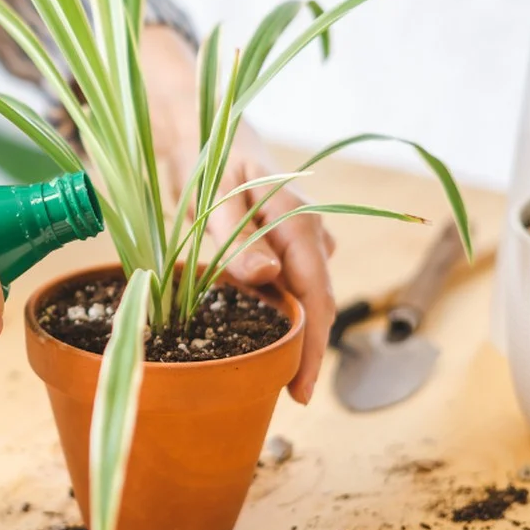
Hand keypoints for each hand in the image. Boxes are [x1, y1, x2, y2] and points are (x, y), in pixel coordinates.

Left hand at [204, 121, 335, 403]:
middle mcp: (313, 235)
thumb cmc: (211, 163)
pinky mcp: (291, 246)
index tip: (300, 389)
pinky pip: (292, 286)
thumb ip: (238, 238)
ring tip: (270, 372)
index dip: (311, 347)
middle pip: (318, 306)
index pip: (316, 298)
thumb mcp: (215, 199)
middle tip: (287, 395)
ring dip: (292, 334)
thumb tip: (268, 278)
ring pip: (306, 298)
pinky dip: (281, 312)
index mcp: (300, 224)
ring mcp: (306, 241)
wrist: (212, 134)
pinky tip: (263, 335)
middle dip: (305, 351)